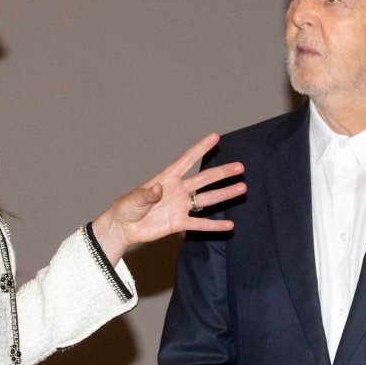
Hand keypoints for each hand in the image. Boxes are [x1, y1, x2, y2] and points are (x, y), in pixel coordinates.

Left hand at [90, 132, 245, 260]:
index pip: (187, 160)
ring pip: (207, 199)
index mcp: (167, 178)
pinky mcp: (179, 223)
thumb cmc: (126, 208)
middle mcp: (178, 190)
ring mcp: (181, 207)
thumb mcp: (134, 199)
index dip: (201, 148)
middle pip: (204, 179)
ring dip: (224, 194)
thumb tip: (157, 189)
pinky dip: (214, 226)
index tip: (215, 137)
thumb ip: (147, 194)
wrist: (124, 227)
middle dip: (222, 173)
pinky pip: (200, 224)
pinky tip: (229, 225)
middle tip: (240, 167)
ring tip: (241, 188)